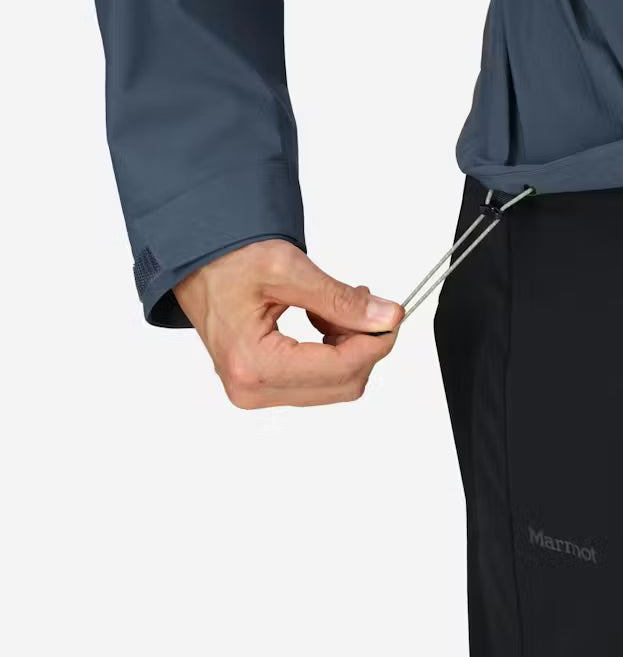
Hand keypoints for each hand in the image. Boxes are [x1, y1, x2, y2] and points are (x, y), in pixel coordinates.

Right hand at [173, 239, 402, 409]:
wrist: (195, 264)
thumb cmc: (226, 262)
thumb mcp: (287, 269)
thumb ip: (341, 299)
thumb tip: (386, 318)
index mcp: (254, 364)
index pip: (342, 368)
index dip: (377, 340)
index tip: (392, 314)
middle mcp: (252, 390)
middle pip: (343, 384)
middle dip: (363, 344)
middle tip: (364, 304)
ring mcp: (255, 394)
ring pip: (334, 385)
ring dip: (347, 347)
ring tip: (333, 306)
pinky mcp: (261, 388)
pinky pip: (317, 381)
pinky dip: (332, 351)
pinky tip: (322, 319)